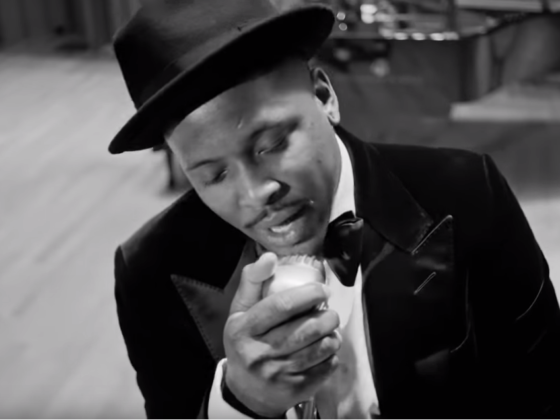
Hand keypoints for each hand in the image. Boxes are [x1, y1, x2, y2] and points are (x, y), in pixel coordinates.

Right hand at [223, 252, 340, 417]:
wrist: (246, 390)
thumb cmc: (246, 342)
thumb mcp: (240, 311)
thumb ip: (253, 281)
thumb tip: (270, 257)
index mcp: (244, 329)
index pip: (281, 306)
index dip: (308, 294)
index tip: (322, 289)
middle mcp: (259, 353)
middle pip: (305, 329)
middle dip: (327, 316)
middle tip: (331, 311)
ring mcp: (277, 374)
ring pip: (319, 349)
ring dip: (333, 335)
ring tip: (331, 328)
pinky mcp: (294, 390)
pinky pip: (324, 368)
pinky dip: (332, 355)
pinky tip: (327, 349)